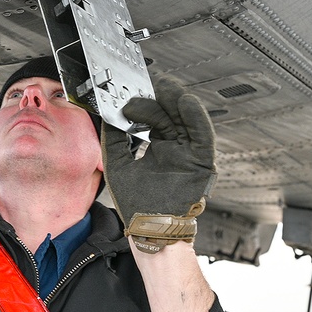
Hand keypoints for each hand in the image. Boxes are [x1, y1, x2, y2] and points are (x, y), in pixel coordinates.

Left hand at [101, 76, 216, 251]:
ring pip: (187, 120)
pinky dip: (196, 117)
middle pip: (172, 115)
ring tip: (165, 86)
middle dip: (162, 97)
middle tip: (150, 82)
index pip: (155, 118)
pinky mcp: (202, 162)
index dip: (146, 103)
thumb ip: (114, 139)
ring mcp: (189, 154)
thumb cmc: (136, 204)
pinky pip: (202, 135)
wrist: (149, 229)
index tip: (133, 90)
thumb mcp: (118, 164)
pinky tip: (185, 102)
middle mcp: (176, 148)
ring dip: (178, 100)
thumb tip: (109, 114)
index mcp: (159, 148)